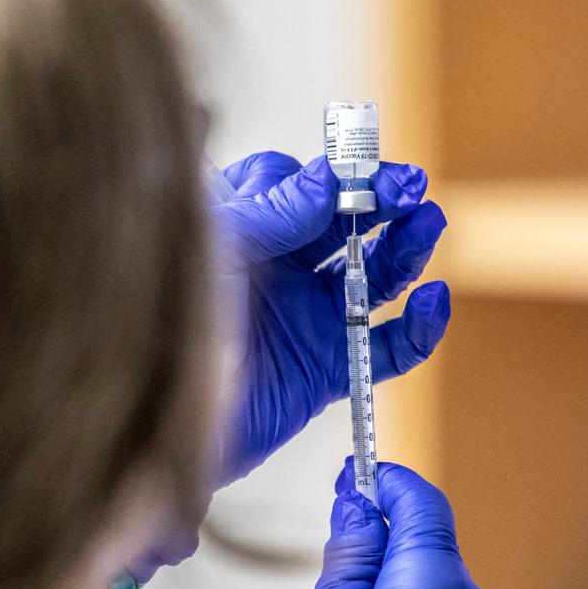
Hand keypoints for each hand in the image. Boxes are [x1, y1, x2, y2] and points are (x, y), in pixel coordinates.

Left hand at [128, 155, 448, 582]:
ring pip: (373, 276)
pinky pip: (386, 347)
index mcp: (242, 231)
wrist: (155, 419)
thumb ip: (275, 212)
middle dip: (382, 202)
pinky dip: (418, 327)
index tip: (359, 169)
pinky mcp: (326, 369)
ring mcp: (306, 318)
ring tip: (428, 225)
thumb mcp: (215, 250)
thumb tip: (328, 177)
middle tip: (412, 188)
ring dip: (407, 250)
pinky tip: (432, 300)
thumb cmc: (168, 322)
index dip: (332, 174)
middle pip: (346, 224)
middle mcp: (278, 269)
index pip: (298, 184)